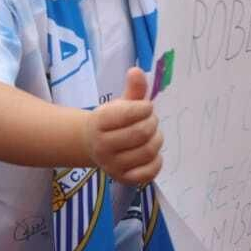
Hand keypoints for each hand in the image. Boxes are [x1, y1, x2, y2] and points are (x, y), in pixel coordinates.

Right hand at [84, 67, 162, 186]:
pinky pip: (148, 173)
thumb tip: (137, 71)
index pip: (128, 113)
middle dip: (152, 123)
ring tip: (152, 135)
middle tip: (151, 120)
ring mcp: (112, 165)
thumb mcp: (121, 103)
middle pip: (141, 133)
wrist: (93, 145)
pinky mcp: (123, 179)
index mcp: (99, 123)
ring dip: (156, 140)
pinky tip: (152, 154)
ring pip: (147, 152)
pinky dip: (156, 162)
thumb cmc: (112, 121)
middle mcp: (102, 146)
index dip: (144, 108)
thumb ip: (133, 89)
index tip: (146, 107)